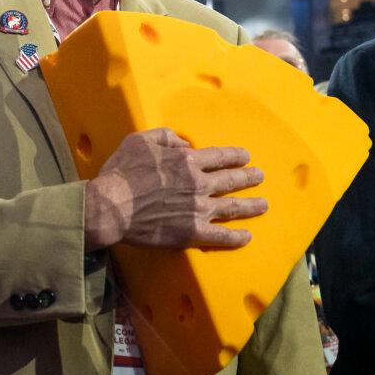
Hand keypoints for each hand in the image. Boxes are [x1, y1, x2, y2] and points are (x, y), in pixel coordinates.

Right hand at [84, 128, 266, 250]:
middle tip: (260, 177)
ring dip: (250, 206)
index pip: (219, 157)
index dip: (235, 157)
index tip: (245, 157)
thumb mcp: (140, 140)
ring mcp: (198, 210)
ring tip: (263, 205)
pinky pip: (220, 236)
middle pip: (230, 181)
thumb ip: (166, 137)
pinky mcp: (192, 233)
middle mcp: (198, 184)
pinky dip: (236, 237)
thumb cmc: (122, 173)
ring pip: (232, 207)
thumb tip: (184, 142)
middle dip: (248, 178)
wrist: (111, 206)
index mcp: (187, 161)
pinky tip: (247, 236)